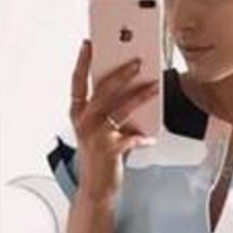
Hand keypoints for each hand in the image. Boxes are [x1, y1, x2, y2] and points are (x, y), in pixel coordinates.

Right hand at [69, 40, 158, 201]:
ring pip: (120, 109)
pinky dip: (143, 137)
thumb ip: (107, 111)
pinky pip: (132, 137)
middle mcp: (83, 121)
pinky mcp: (110, 149)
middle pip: (103, 90)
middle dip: (121, 74)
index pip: (77, 82)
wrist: (95, 188)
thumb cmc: (99, 156)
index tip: (89, 44)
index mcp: (77, 113)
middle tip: (137, 62)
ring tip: (155, 87)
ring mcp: (96, 135)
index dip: (83, 62)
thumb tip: (131, 88)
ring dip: (140, 96)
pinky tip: (151, 138)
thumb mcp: (98, 130)